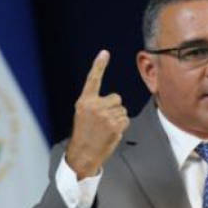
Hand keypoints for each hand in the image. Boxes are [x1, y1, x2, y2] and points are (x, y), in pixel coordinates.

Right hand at [66, 50, 129, 179]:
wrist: (83, 154)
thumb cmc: (84, 133)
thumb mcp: (82, 114)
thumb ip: (94, 104)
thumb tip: (115, 100)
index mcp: (84, 101)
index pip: (93, 80)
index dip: (99, 65)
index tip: (104, 52)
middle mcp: (95, 106)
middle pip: (117, 98)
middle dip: (114, 107)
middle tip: (103, 120)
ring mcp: (106, 116)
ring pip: (122, 109)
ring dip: (117, 118)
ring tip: (105, 128)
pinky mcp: (115, 125)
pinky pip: (125, 119)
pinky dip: (121, 126)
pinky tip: (111, 132)